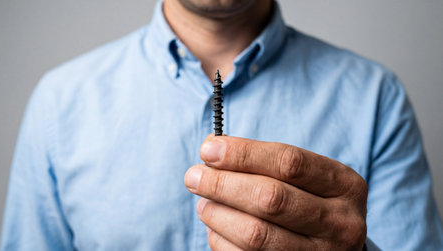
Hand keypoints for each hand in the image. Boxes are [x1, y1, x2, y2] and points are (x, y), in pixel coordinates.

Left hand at [184, 134, 367, 250]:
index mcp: (344, 185)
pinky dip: (222, 240)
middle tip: (193, 176)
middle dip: (223, 184)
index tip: (208, 149)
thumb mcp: (304, 178)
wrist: (332, 246)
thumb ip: (264, 162)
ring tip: (203, 202)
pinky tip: (216, 227)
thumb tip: (213, 149)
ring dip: (218, 214)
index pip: (288, 162)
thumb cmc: (309, 202)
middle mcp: (340, 223)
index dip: (243, 154)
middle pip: (270, 198)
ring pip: (256, 234)